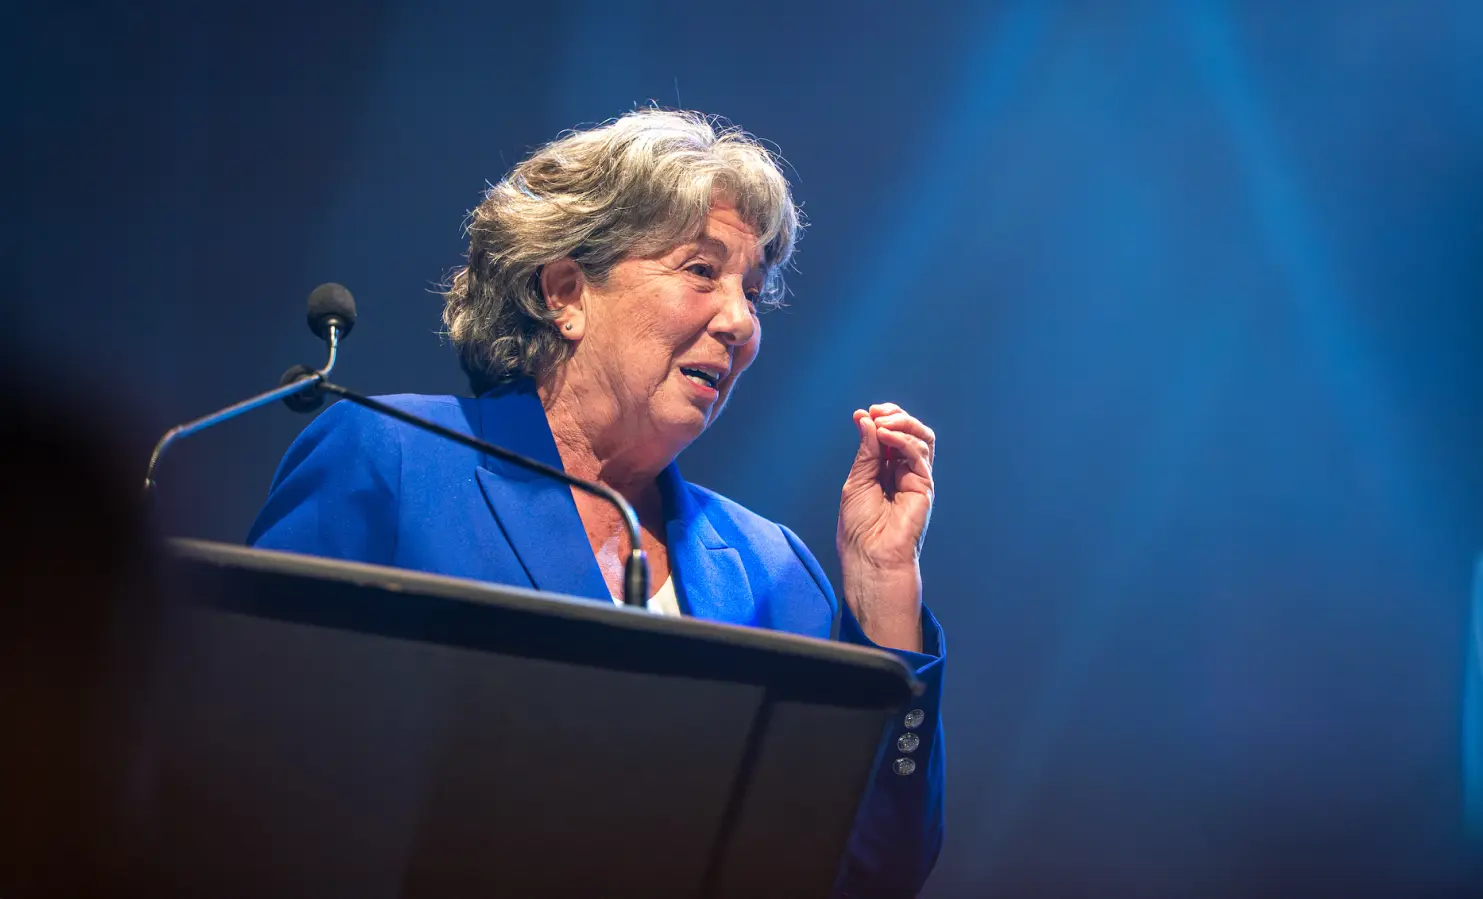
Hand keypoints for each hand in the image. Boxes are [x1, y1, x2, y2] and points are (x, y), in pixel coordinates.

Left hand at [836, 403, 935, 650]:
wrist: (869, 557)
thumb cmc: (859, 528)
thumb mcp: (857, 481)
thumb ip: (866, 452)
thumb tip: (867, 419)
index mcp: (885, 471)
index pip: (890, 436)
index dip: (881, 420)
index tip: (864, 414)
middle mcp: (904, 472)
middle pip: (911, 432)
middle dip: (894, 416)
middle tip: (876, 412)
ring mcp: (917, 479)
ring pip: (922, 438)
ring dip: (900, 424)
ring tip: (880, 424)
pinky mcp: (925, 487)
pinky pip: (919, 455)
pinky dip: (903, 440)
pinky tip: (885, 435)